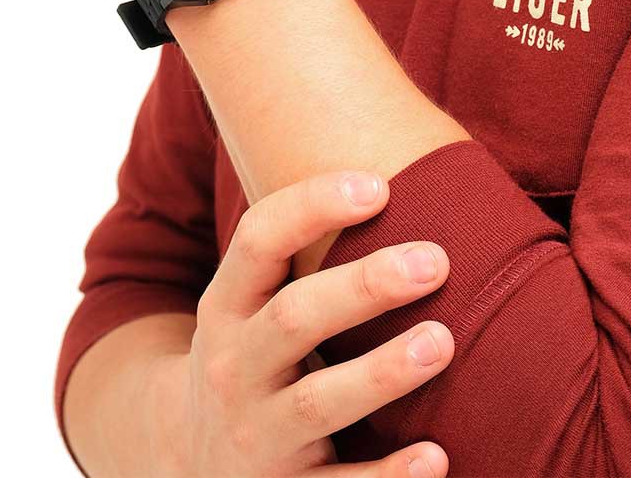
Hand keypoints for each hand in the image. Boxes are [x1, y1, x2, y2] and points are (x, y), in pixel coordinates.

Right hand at [145, 170, 454, 476]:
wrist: (187, 459)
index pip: (258, 240)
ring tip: (443, 340)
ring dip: (384, 370)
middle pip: (295, 317)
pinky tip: (437, 456)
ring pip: (320, 401)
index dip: (313, 205)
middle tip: (435, 260)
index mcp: (225, 306)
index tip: (379, 185)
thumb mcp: (245, 307)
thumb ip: (295, 263)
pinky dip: (388, 475)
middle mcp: (233, 365)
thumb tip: (392, 183)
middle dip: (365, 285)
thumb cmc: (249, 357)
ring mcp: (255, 434)